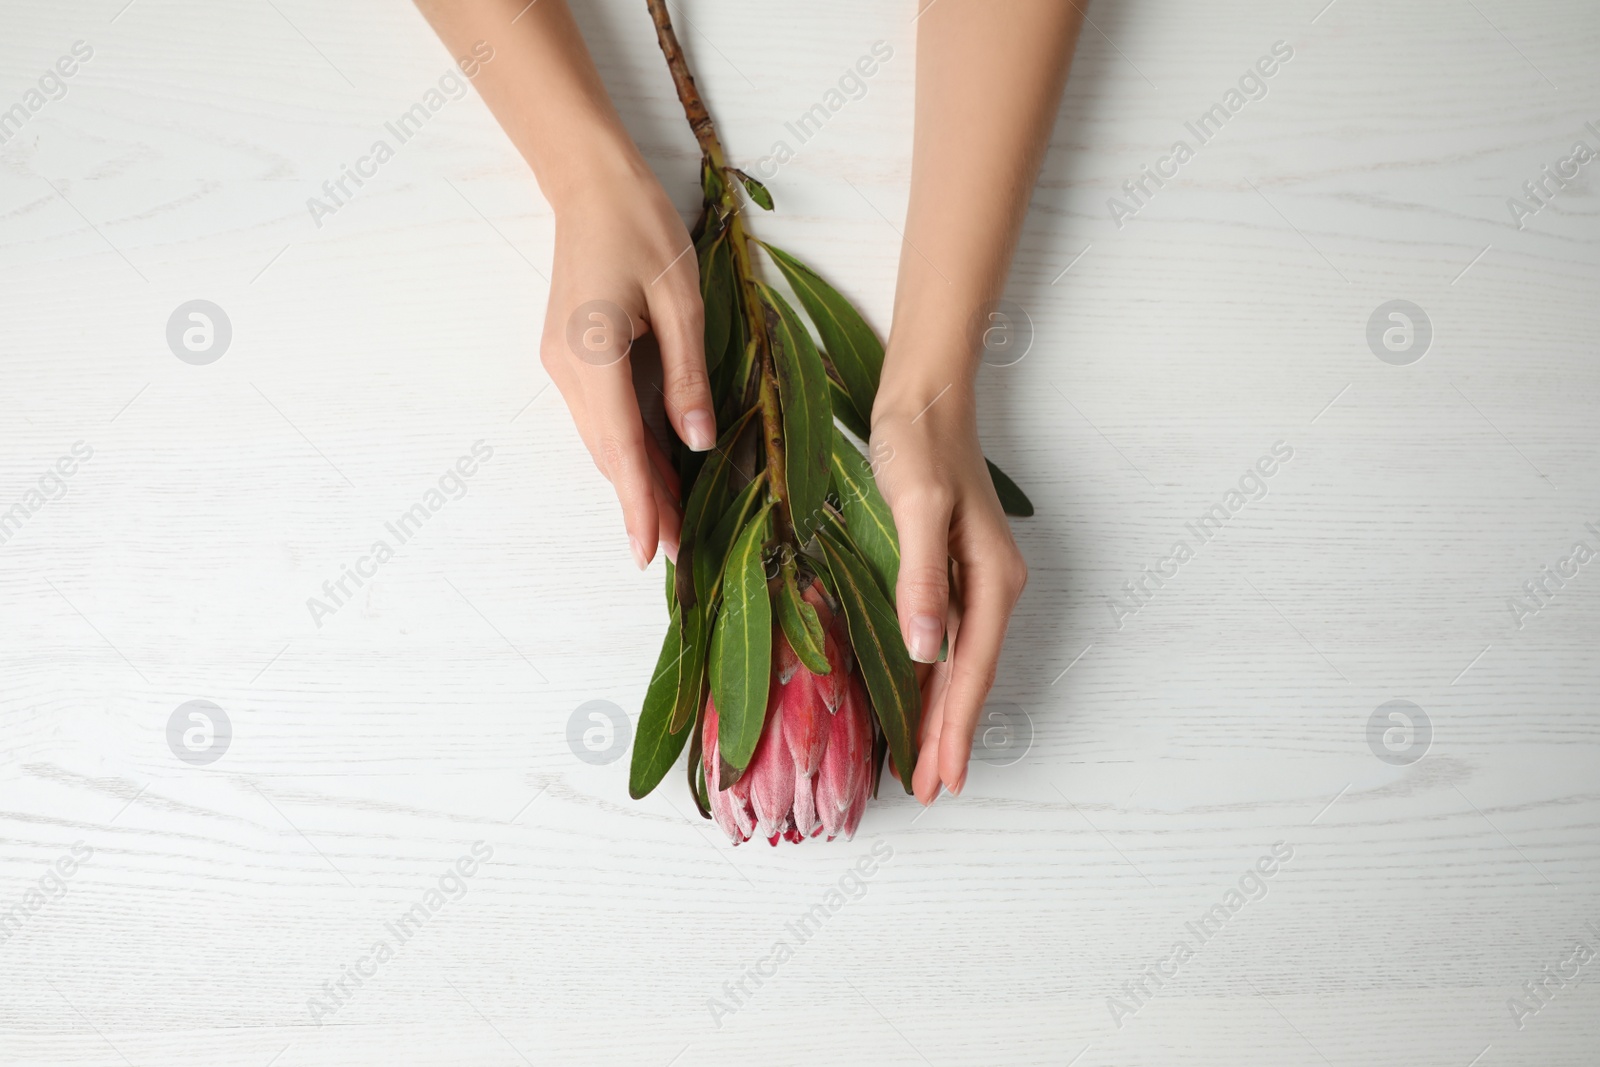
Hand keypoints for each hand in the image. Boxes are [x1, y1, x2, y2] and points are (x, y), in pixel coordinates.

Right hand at [539, 163, 713, 568]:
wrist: (589, 185)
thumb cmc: (640, 227)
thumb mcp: (680, 299)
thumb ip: (687, 374)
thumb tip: (698, 442)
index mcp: (594, 354)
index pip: (619, 447)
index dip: (638, 504)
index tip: (653, 553)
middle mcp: (568, 369)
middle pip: (608, 454)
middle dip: (642, 505)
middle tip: (681, 553)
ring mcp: (562, 365)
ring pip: (603, 440)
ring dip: (634, 481)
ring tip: (673, 523)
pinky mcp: (569, 358)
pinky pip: (601, 418)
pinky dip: (627, 449)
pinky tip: (655, 470)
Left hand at [870, 382, 1027, 803]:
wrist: (926, 396)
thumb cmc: (920, 446)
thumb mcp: (916, 509)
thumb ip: (922, 578)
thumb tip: (926, 648)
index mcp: (990, 580)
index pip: (970, 672)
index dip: (954, 729)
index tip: (944, 778)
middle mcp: (991, 586)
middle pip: (969, 677)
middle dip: (951, 735)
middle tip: (934, 790)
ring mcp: (975, 578)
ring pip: (959, 663)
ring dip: (943, 712)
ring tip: (929, 762)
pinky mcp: (952, 567)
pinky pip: (947, 638)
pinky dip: (934, 675)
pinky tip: (919, 694)